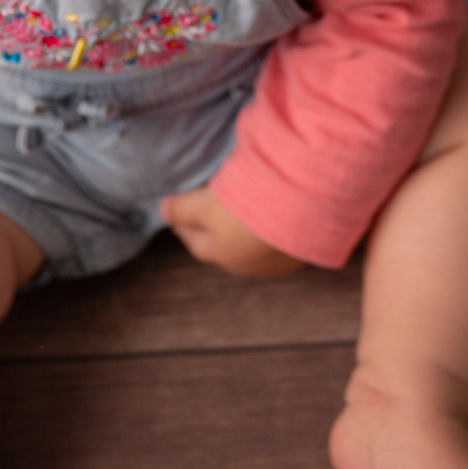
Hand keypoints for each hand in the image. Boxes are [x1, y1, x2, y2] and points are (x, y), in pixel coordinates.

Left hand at [160, 185, 311, 277]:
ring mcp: (282, 258)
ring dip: (247, 230)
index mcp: (225, 256)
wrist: (303, 210)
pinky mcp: (305, 245)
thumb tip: (162, 210)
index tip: (177, 216)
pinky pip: (281, 237)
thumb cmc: (248, 209)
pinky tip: (276, 211)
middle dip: (216, 232)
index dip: (185, 227)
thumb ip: (181, 208)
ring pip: (255, 244)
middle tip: (209, 212)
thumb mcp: (205, 204)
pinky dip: (273, 226)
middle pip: (227, 247)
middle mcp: (253, 264)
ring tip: (245, 210)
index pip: (197, 244)